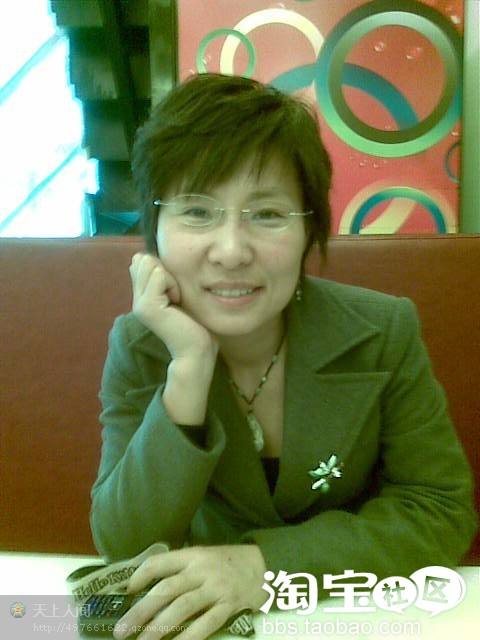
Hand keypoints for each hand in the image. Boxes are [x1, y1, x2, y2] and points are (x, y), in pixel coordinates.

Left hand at [113, 545, 266, 639]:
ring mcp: (216, 588)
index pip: (160, 564)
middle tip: (121, 630)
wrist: (265, 566)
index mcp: (193, 555)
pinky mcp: (230, 606)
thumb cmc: (229, 563)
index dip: (139, 578)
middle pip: (166, 590)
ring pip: (182, 608)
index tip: (125, 593)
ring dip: (158, 628)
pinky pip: (206, 624)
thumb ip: (181, 569)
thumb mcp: (204, 557)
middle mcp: (202, 570)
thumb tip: (149, 588)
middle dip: (141, 611)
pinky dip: (189, 637)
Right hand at [130, 253, 215, 361]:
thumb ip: (162, 276)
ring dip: (171, 278)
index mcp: (141, 296)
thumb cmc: (194, 322)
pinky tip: (177, 302)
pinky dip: (173, 284)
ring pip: (151, 264)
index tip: (174, 291)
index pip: (141, 260)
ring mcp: (139, 303)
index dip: (163, 268)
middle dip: (166, 271)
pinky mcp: (146, 306)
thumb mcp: (176, 292)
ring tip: (176, 299)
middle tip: (176, 295)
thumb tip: (144, 255)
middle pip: (144, 259)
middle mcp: (136, 299)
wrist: (197, 348)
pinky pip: (159, 275)